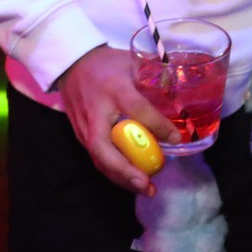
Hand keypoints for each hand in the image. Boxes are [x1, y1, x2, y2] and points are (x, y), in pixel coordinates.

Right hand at [54, 45, 177, 194]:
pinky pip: (97, 158)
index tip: (176, 138)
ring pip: (99, 159)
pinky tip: (131, 179)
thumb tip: (180, 98)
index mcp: (114, 89)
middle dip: (125, 170)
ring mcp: (84, 127)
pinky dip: (113, 172)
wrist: (71, 64)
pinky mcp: (79, 136)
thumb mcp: (132, 62)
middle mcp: (96, 113)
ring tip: (145, 188)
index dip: (156, 126)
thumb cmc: (107, 63)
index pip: (137, 110)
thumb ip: (155, 78)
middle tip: (147, 183)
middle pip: (105, 149)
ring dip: (121, 177)